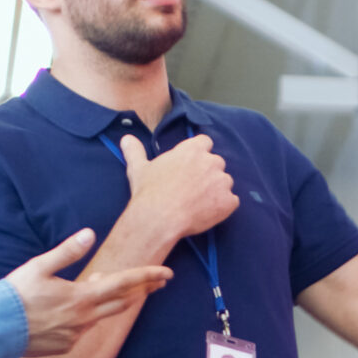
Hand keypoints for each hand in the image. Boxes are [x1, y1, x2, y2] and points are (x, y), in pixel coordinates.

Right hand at [6, 228, 172, 356]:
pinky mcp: (66, 346)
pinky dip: (87, 316)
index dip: (148, 277)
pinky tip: (74, 309)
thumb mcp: (39, 267)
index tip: (167, 273)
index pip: (125, 284)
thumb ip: (67, 251)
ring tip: (110, 287)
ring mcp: (76, 335)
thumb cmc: (14, 295)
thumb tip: (89, 234)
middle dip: (143, 290)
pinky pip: (83, 329)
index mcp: (81, 297)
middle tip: (158, 282)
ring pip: (102, 316)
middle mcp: (84, 319)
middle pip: (123, 302)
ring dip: (111, 301)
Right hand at [120, 134, 236, 243]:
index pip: (205, 142)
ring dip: (217, 190)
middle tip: (193, 188)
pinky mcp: (228, 201)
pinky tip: (207, 213)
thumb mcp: (139, 168)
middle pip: (217, 163)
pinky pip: (232, 201)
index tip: (192, 164)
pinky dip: (223, 207)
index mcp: (192, 150)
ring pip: (225, 182)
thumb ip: (135, 151)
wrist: (159, 218)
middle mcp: (211, 161)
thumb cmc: (149, 192)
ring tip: (199, 202)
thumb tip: (126, 139)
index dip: (200, 153)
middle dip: (208, 173)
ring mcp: (222, 182)